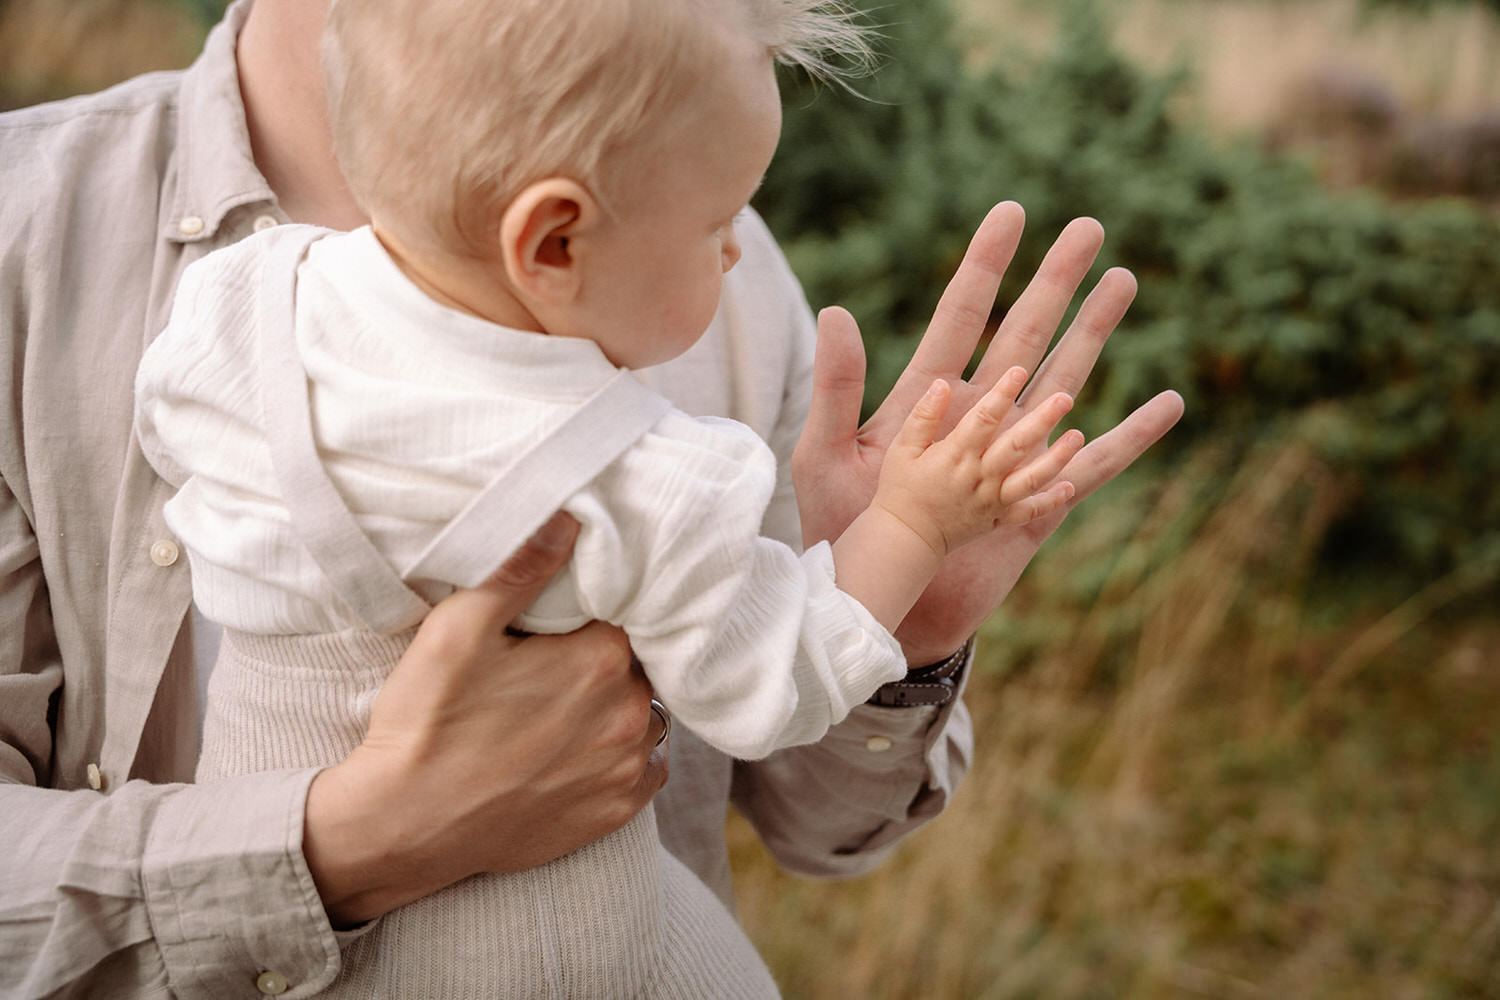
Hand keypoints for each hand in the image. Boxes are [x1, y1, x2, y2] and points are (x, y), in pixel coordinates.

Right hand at [303, 512, 666, 925]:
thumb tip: (568, 521)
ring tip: (562, 709)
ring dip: (616, 706)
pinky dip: (623, 756)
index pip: (625, 611)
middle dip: (603, 657)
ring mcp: (627, 769)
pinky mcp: (616, 813)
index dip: (594, 611)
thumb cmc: (426, 724)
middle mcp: (630, 714)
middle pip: (636, 663)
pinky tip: (578, 750)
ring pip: (645, 713)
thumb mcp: (457, 630)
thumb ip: (519, 570)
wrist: (403, 826)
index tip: (562, 620)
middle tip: (551, 665)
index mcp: (601, 660)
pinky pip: (646, 768)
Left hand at [793, 202, 1184, 664]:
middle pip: (1025, 334)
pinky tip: (1168, 404)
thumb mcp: (824, 457)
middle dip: (1054, 281)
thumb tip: (836, 311)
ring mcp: (1011, 455)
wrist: (873, 607)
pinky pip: (1095, 464)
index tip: (1011, 212)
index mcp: (926, 399)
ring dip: (1094, 333)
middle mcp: (977, 416)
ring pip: (1064, 379)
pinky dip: (1132, 436)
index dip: (986, 266)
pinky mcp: (1037, 500)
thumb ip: (835, 389)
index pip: (961, 317)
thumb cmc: (840, 535)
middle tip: (1088, 227)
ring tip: (1123, 281)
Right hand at [873, 368, 1084, 555]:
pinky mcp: (997, 519)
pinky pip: (1028, 512)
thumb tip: (941, 384)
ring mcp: (991, 500)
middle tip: (1065, 398)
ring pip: (1030, 479)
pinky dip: (1049, 502)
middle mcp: (978, 477)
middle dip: (1042, 421)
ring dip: (1056, 459)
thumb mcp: (901, 449)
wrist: (905, 538)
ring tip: (1078, 436)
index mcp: (955, 456)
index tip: (1018, 371)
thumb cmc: (900, 488)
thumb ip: (923, 417)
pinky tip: (1069, 487)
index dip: (1001, 393)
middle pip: (1015, 446)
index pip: (983, 419)